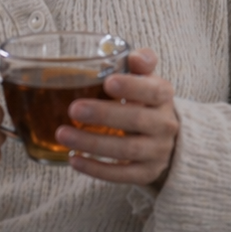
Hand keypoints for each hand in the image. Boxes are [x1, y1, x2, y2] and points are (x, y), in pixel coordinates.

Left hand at [58, 49, 178, 187]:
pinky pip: (122, 175)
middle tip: (74, 108)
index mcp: (163, 97)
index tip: (108, 82)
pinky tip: (74, 160)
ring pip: (126, 149)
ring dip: (93, 142)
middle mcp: (165, 125)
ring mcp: (157, 152)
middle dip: (104, 114)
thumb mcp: (147, 80)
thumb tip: (134, 57)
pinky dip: (97, 169)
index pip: (153, 91)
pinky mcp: (146, 173)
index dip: (132, 87)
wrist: (167, 139)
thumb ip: (141, 63)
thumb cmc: (146, 103)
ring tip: (63, 134)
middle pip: (137, 120)